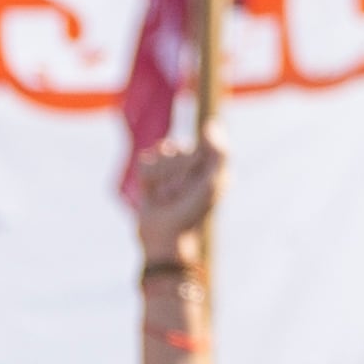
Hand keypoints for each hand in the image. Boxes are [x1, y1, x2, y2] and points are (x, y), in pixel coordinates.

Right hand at [128, 135, 222, 263]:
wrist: (166, 238)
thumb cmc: (194, 212)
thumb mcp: (213, 183)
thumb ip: (218, 153)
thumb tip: (210, 125)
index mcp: (211, 165)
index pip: (199, 146)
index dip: (193, 166)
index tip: (195, 185)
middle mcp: (191, 164)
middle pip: (178, 149)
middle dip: (176, 174)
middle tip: (179, 196)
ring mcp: (169, 168)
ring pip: (161, 153)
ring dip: (162, 178)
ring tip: (167, 197)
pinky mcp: (149, 175)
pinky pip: (146, 162)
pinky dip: (148, 178)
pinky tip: (153, 193)